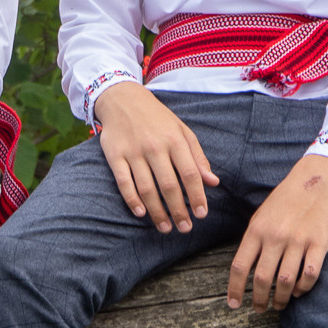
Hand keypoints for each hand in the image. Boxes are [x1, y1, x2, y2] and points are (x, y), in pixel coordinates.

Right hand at [94, 82, 218, 233]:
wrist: (122, 99)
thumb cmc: (157, 118)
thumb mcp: (182, 131)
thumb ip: (198, 157)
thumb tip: (213, 182)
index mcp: (175, 140)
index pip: (190, 173)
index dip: (197, 196)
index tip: (201, 214)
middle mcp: (155, 146)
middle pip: (169, 185)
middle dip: (179, 210)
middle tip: (184, 228)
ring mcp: (133, 152)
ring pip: (147, 188)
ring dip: (157, 212)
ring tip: (166, 227)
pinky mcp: (115, 156)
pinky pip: (124, 182)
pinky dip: (132, 200)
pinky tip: (141, 213)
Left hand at [228, 155, 327, 312]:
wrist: (316, 179)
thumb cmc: (286, 199)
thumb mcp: (261, 215)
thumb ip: (253, 240)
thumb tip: (245, 268)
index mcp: (257, 230)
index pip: (240, 266)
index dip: (235, 289)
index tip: (233, 304)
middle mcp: (275, 237)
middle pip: (262, 278)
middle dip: (258, 300)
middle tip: (259, 310)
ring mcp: (298, 241)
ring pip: (285, 281)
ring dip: (280, 298)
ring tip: (279, 304)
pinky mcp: (319, 243)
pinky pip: (309, 274)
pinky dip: (303, 288)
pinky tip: (298, 290)